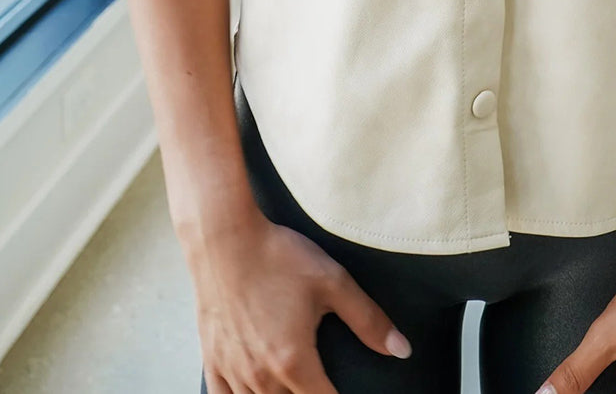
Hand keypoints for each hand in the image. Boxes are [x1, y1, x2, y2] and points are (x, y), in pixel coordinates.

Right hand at [189, 200, 412, 392]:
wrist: (223, 238)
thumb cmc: (277, 256)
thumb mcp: (332, 281)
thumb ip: (368, 319)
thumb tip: (401, 350)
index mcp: (293, 360)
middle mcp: (261, 375)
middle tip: (319, 384)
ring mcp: (233, 370)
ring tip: (294, 387)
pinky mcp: (213, 358)